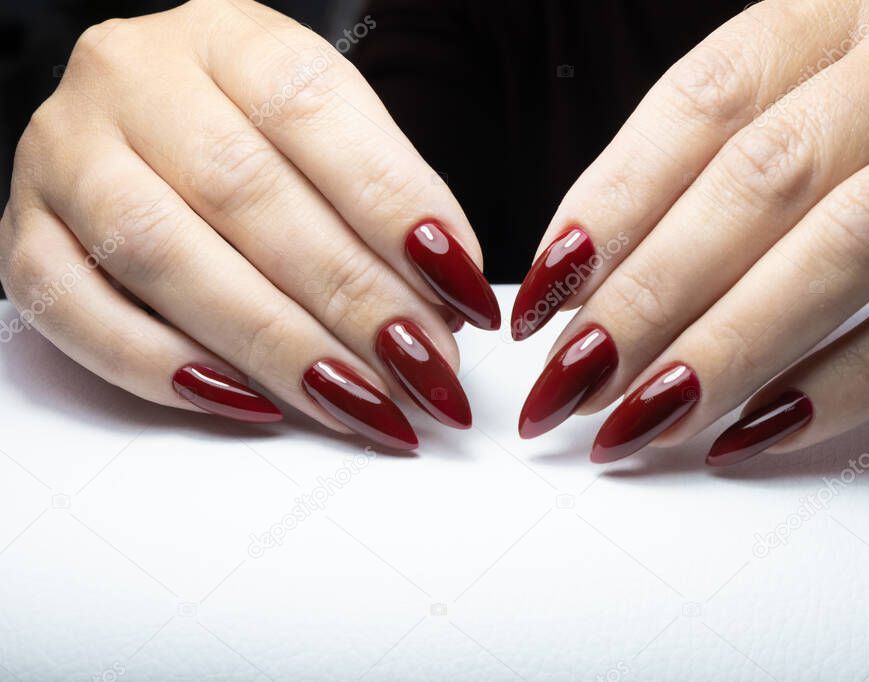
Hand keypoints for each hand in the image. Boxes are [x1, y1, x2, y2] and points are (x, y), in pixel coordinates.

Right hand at [0, 0, 499, 449]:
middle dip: (350, 299)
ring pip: (161, 256)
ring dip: (275, 344)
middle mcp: (134, 80)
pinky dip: (166, 367)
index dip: (395, 209)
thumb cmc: (261, 131)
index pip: (314, 113)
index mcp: (229, 38)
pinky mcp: (22, 231)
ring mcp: (65, 155)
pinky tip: (251, 402)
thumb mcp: (335, 128)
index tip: (460, 293)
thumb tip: (447, 300)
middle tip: (423, 370)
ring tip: (361, 401)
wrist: (150, 117)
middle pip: (244, 195)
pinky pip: (75, 310)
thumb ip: (387, 195)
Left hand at [514, 0, 868, 464]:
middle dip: (646, 298)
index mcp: (845, 1)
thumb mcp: (846, 55)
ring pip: (845, 246)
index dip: (607, 207)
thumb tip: (612, 262)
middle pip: (755, 182)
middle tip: (571, 385)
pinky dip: (855, 377)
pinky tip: (766, 427)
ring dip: (727, 347)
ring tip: (641, 419)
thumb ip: (751, 132)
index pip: (696, 103)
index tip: (545, 297)